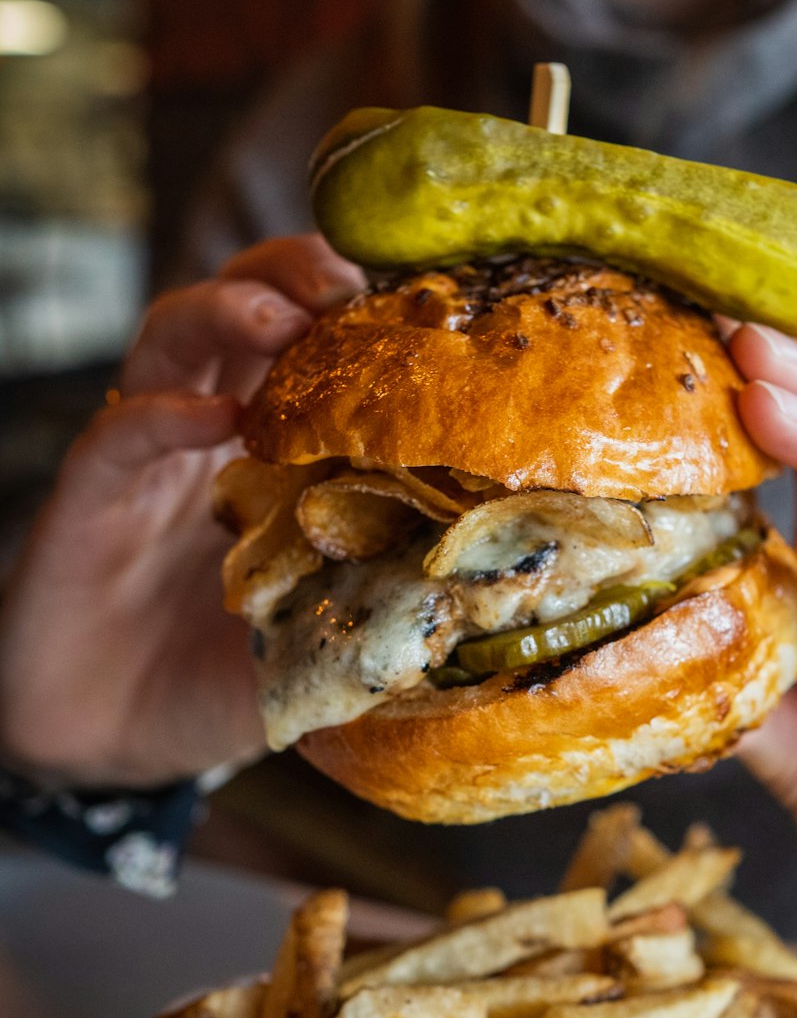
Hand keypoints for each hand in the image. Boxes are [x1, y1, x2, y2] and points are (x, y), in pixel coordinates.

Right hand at [0, 235, 362, 787]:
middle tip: (342, 283)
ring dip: (224, 312)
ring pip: (171, 341)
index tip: (413, 296)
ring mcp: (146, 461)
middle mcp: (209, 436)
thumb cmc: (219, 686)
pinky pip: (117, 437)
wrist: (107, 743)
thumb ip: (387, 620)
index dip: (354, 310)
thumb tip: (489, 617)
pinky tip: (210, 419)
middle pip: (242, 309)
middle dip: (290, 275)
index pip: (312, 350)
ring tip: (278, 317)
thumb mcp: (321, 650)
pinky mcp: (86, 502)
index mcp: (273, 455)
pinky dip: (162, 417)